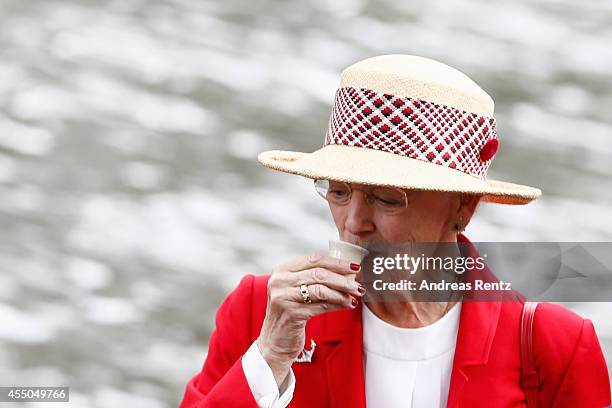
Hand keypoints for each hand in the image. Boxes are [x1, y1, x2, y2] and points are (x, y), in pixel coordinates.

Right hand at [255, 253, 364, 387]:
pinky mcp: (292, 313)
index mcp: (282, 271)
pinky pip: (321, 305)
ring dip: (342, 292)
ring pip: (321, 289)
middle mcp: (280, 281)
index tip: (353, 266)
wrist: (274, 342)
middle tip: (358, 283)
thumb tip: (346, 274)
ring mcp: (284, 297)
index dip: (336, 262)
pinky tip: (347, 304)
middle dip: (342, 278)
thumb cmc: (290, 314)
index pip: (313, 259)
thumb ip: (314, 279)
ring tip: (355, 295)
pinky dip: (337, 304)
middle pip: (319, 273)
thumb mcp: (296, 291)